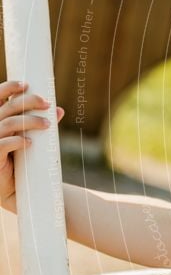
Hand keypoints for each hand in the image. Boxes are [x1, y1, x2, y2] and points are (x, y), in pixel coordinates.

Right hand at [0, 81, 64, 213]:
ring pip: (7, 123)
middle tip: (47, 104)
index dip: (8, 88)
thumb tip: (59, 109)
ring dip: (29, 121)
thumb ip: (40, 123)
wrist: (15, 190)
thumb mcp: (30, 138)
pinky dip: (17, 141)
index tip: (27, 85)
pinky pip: (2, 145)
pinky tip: (29, 142)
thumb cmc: (21, 161)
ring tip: (48, 125)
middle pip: (7, 108)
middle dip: (28, 102)